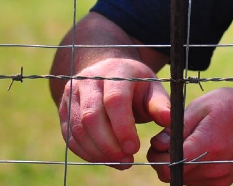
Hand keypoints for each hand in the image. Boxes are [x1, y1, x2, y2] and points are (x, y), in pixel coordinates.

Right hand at [57, 57, 171, 168]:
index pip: (114, 100)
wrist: (109, 72)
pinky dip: (87, 152)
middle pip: (91, 117)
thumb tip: (168, 120)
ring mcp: (72, 94)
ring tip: (120, 163)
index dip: (123, 127)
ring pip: (78, 129)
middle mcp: (88, 80)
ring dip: (98, 152)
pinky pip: (70, 136)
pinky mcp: (64, 109)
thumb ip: (160, 104)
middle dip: (109, 144)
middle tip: (127, 161)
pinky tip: (105, 159)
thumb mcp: (152, 88)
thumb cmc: (136, 84)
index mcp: (114, 71)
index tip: (134, 148)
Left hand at [146, 85, 232, 184]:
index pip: (167, 166)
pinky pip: (196, 183)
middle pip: (171, 176)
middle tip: (172, 141)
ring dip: (178, 166)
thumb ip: (178, 126)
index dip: (158, 155)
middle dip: (164, 160)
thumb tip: (159, 144)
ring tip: (191, 144)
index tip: (162, 141)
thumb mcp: (203, 105)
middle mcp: (214, 168)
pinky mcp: (225, 183)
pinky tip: (201, 154)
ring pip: (182, 181)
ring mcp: (221, 178)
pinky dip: (192, 172)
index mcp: (207, 145)